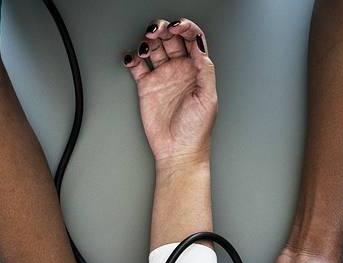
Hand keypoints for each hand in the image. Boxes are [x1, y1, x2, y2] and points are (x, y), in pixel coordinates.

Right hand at [124, 18, 216, 166]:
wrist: (178, 152)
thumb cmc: (196, 131)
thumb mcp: (208, 98)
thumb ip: (205, 69)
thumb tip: (199, 44)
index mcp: (197, 71)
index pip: (192, 39)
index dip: (186, 28)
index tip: (178, 27)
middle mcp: (180, 71)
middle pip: (171, 38)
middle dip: (164, 28)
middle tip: (158, 32)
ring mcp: (163, 77)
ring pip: (153, 47)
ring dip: (148, 39)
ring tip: (146, 45)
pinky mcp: (147, 86)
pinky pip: (137, 65)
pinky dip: (132, 57)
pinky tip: (133, 58)